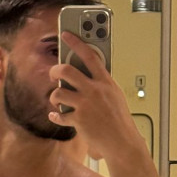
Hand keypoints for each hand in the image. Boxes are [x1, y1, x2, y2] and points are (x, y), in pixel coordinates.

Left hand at [47, 31, 140, 160]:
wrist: (122, 142)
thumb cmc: (120, 120)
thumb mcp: (115, 96)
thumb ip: (101, 84)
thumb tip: (86, 76)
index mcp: (106, 82)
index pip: (90, 55)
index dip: (76, 42)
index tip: (66, 34)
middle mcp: (94, 90)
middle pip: (67, 71)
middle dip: (55, 70)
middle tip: (54, 73)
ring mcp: (85, 105)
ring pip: (58, 92)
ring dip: (54, 96)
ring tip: (57, 99)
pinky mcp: (78, 120)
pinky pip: (59, 115)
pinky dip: (56, 116)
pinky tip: (56, 115)